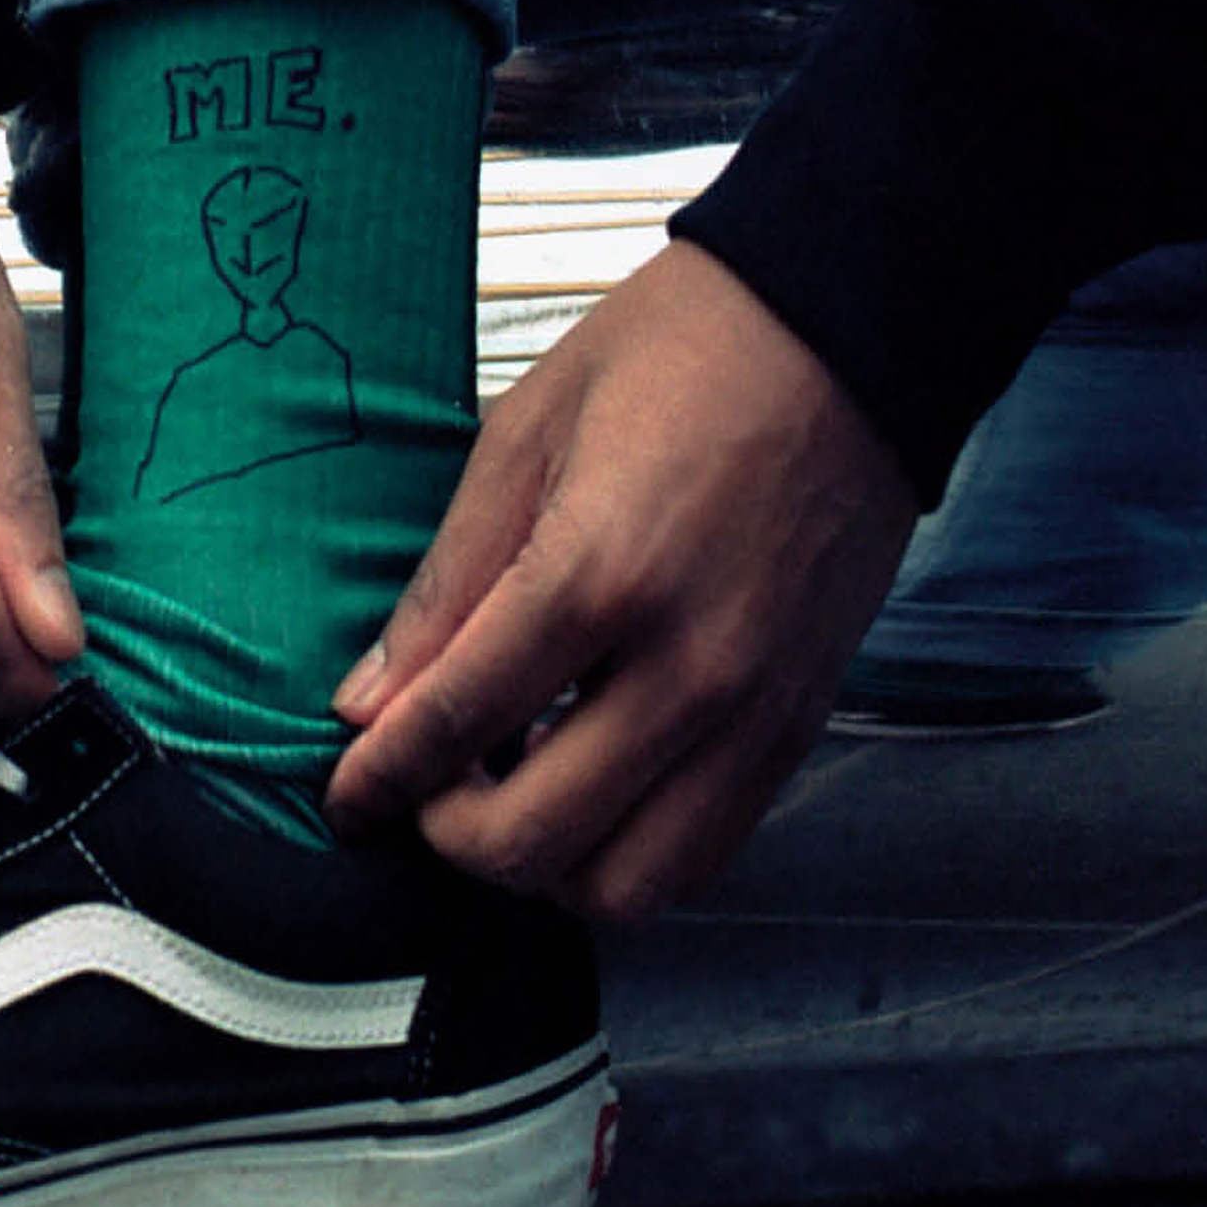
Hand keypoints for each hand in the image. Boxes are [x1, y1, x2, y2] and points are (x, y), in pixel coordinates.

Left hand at [321, 241, 917, 923]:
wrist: (856, 322)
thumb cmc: (688, 352)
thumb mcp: (525, 434)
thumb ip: (444, 587)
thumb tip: (367, 706)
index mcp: (600, 575)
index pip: (455, 726)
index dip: (380, 781)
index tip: (349, 798)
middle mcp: (687, 666)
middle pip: (532, 840)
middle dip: (452, 834)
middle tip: (431, 786)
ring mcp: (754, 710)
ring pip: (622, 885)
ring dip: (545, 866)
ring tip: (515, 793)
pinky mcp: (800, 726)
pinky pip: (702, 855)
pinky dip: (628, 852)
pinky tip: (591, 787)